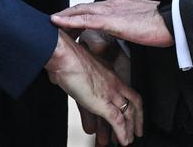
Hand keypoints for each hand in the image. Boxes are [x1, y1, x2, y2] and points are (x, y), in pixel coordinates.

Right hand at [45, 30, 142, 144]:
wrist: (62, 54)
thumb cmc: (64, 57)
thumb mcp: (70, 69)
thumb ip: (66, 75)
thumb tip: (57, 81)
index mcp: (106, 71)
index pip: (121, 90)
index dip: (126, 102)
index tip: (126, 113)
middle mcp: (112, 81)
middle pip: (132, 101)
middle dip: (135, 119)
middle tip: (135, 132)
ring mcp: (110, 91)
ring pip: (128, 113)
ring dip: (129, 130)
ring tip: (127, 141)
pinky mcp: (104, 102)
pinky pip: (118, 121)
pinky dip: (122, 133)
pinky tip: (123, 141)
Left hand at [52, 0, 173, 47]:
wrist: (172, 20)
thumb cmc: (163, 24)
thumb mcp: (142, 23)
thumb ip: (130, 25)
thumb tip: (126, 32)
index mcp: (121, 4)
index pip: (95, 8)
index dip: (81, 12)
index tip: (71, 17)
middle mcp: (113, 3)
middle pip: (84, 7)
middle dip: (69, 12)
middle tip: (55, 19)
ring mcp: (111, 10)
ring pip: (81, 11)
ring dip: (65, 15)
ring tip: (52, 20)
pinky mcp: (111, 20)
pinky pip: (84, 19)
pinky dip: (69, 20)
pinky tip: (58, 22)